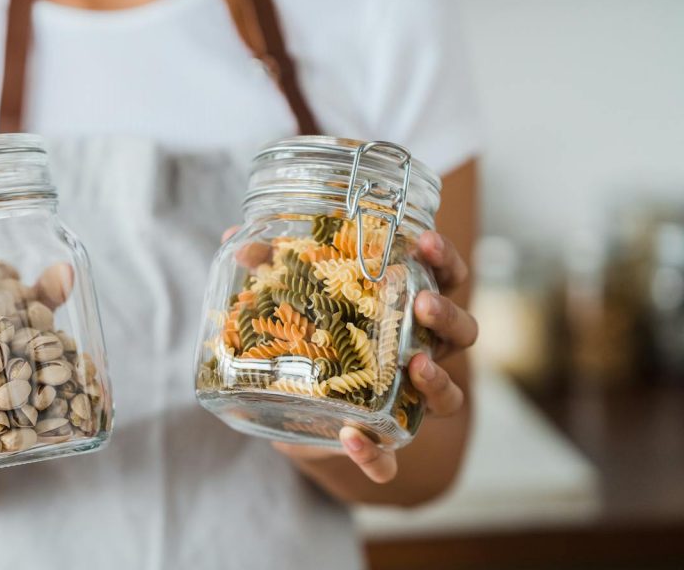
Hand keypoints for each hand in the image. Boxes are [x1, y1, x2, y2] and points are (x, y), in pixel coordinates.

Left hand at [221, 225, 476, 482]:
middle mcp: (420, 355)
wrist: (291, 414)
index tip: (427, 241)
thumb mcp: (293, 304)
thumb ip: (270, 269)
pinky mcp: (379, 446)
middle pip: (462, 334)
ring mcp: (407, 404)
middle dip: (447, 316)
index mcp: (406, 312)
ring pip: (450, 398)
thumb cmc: (308, 344)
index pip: (444, 280)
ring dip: (439, 380)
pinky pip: (390, 460)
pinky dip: (375, 454)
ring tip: (416, 363)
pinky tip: (351, 437)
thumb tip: (237, 238)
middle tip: (424, 303)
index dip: (443, 260)